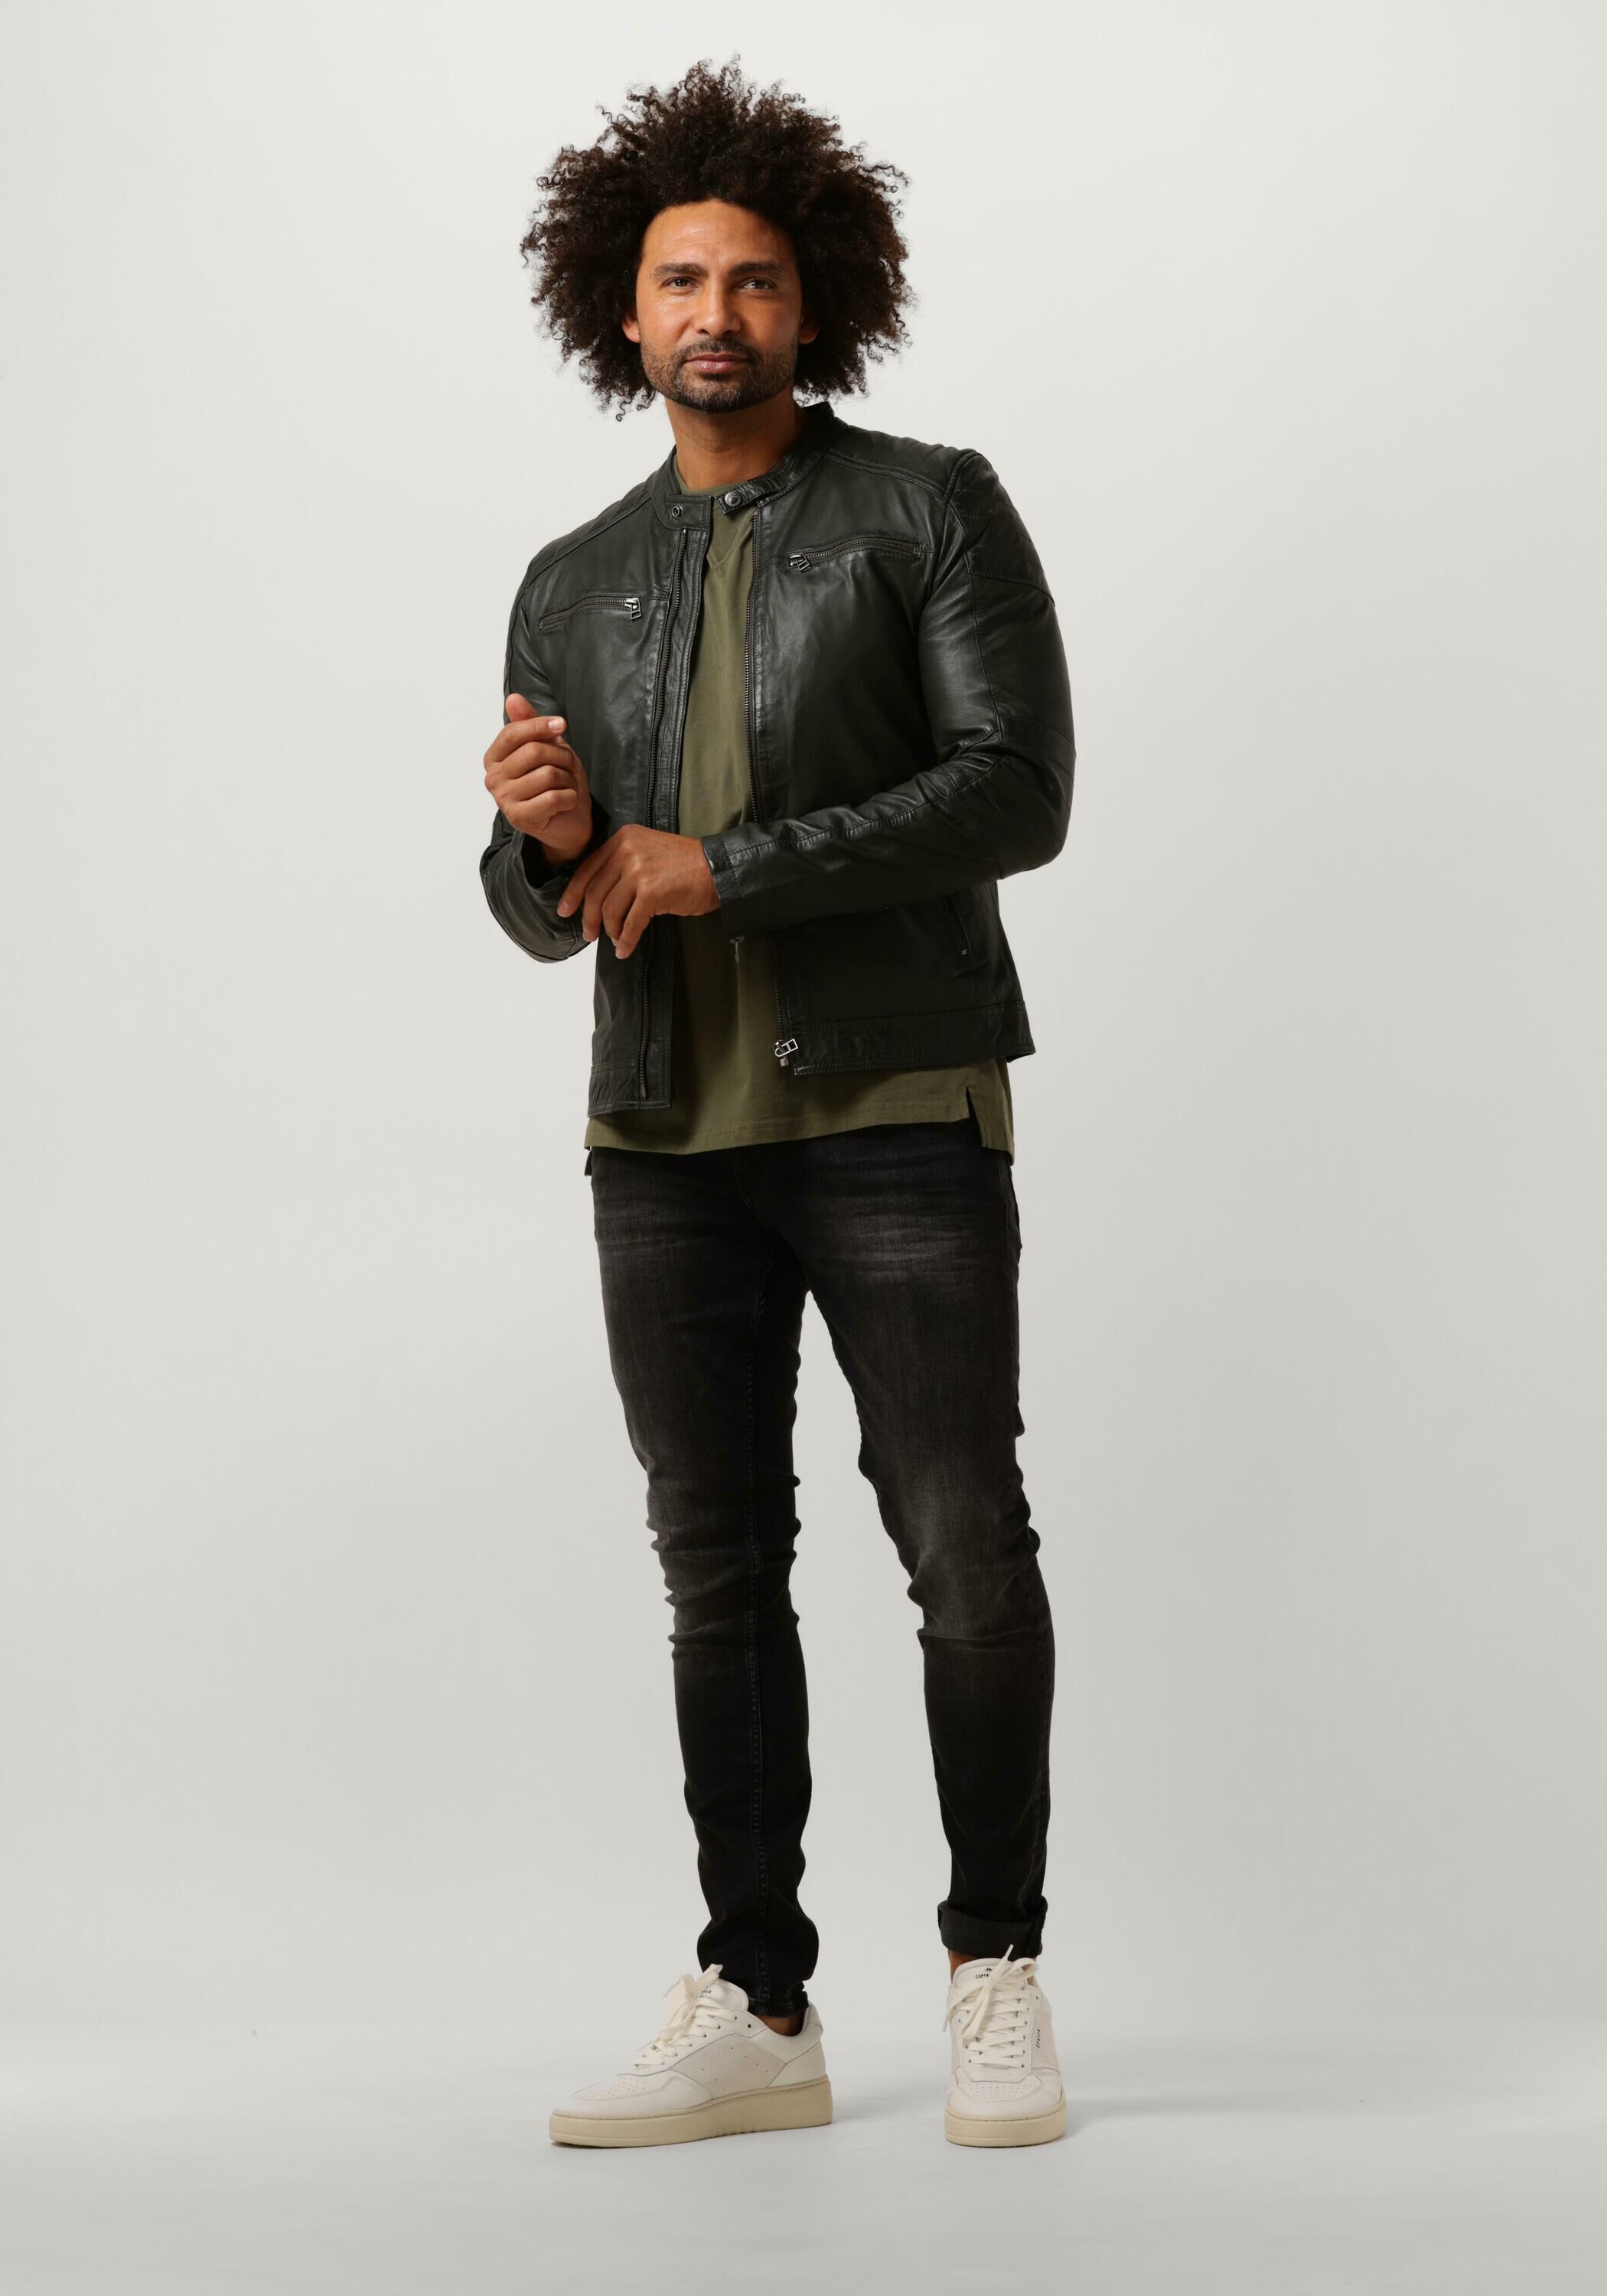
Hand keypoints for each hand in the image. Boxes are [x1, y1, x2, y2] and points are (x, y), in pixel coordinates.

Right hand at [484, 694, 592, 861]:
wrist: (568, 821)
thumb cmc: (556, 782)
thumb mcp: (547, 747)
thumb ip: (529, 723)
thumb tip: (513, 698)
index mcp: (494, 758)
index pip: (514, 732)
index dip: (540, 725)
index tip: (562, 725)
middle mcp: (493, 779)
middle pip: (533, 752)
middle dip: (561, 756)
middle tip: (570, 766)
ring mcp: (504, 800)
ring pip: (547, 775)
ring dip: (567, 779)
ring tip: (567, 785)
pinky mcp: (520, 818)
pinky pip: (553, 797)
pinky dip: (570, 797)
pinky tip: (566, 802)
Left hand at [556, 825, 718, 960]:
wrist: (716, 868)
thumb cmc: (685, 864)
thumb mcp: (647, 850)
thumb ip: (623, 863)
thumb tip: (599, 895)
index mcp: (623, 839)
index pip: (587, 868)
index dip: (573, 892)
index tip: (565, 909)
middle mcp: (627, 851)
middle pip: (595, 891)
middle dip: (588, 917)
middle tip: (589, 934)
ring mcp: (639, 871)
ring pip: (610, 909)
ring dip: (610, 931)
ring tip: (615, 941)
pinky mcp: (651, 893)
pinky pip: (630, 923)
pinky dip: (626, 940)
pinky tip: (625, 949)